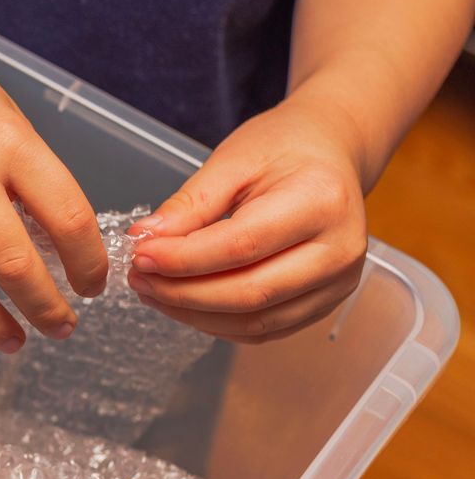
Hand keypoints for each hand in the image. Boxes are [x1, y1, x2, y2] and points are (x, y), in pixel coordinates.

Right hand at [0, 24, 108, 350]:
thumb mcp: (4, 118)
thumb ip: (30, 176)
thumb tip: (57, 244)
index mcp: (8, 145)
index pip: (67, 218)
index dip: (89, 264)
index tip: (93, 285)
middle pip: (16, 265)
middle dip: (48, 308)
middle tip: (63, 327)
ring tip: (14, 341)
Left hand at [125, 95, 368, 342]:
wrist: (330, 154)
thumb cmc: (284, 149)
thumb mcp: (232, 161)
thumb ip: (190, 205)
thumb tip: (144, 240)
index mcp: (320, 202)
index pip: (241, 246)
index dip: (183, 259)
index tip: (140, 255)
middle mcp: (339, 250)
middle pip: (250, 293)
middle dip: (183, 293)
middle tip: (139, 278)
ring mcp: (337, 283)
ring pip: (255, 321)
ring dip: (194, 314)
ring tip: (154, 291)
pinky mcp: (324, 303)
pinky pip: (264, 329)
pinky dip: (217, 323)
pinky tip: (183, 302)